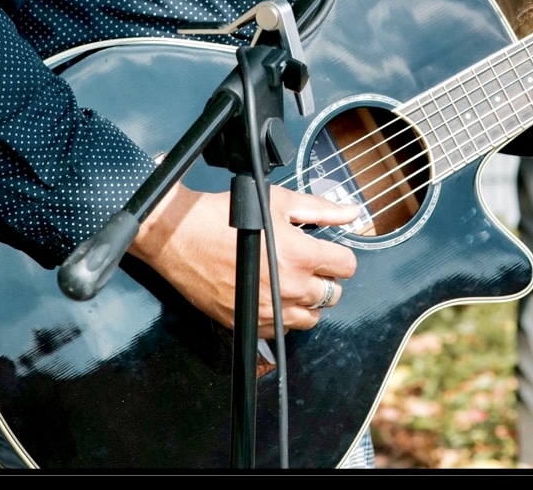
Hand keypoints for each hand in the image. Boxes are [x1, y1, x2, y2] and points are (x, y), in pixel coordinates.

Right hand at [133, 180, 364, 342]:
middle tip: (302, 260)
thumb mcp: (276, 200)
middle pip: (332, 294)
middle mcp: (291, 289)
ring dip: (306, 300)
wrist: (180, 236)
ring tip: (287, 278)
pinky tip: (269, 292)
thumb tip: (352, 212)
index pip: (346, 266)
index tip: (324, 249)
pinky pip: (285, 331)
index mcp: (300, 256)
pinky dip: (284, 315)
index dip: (338, 254)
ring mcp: (272, 311)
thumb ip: (320, 209)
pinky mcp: (253, 324)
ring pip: (312, 318)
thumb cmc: (224, 215)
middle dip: (322, 276)